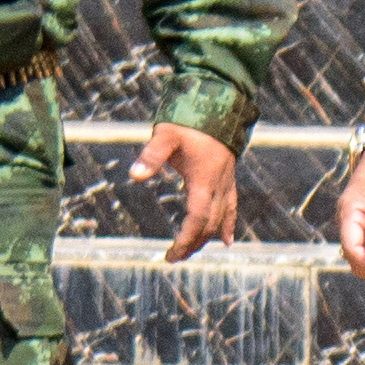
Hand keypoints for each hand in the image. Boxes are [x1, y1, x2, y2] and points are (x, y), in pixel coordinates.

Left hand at [129, 123, 235, 262]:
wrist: (218, 106)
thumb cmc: (190, 122)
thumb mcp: (166, 136)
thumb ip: (151, 156)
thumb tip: (134, 175)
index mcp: (203, 181)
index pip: (197, 219)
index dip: (185, 240)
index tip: (170, 254)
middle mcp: (218, 186)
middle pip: (209, 225)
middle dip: (193, 244)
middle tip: (174, 257)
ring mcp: (225, 183)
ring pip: (220, 219)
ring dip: (207, 239)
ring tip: (193, 252)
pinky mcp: (228, 179)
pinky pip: (231, 208)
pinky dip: (228, 226)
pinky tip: (227, 240)